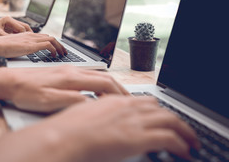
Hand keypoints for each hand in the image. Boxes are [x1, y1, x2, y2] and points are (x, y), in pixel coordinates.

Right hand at [0, 32, 66, 57]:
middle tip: (63, 52)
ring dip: (59, 47)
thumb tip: (25, 53)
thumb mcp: (14, 47)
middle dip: (59, 45)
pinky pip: (48, 45)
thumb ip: (22, 47)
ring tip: (62, 54)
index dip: (52, 42)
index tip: (56, 48)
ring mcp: (32, 39)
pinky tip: (54, 56)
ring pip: (52, 40)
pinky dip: (54, 50)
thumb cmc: (1, 47)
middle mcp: (31, 35)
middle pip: (50, 37)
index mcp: (27, 35)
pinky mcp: (31, 45)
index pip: (44, 36)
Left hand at [0, 65, 128, 111]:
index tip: (127, 102)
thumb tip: (91, 103)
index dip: (118, 93)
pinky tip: (95, 90)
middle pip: (102, 76)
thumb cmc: (25, 92)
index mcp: (70, 77)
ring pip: (95, 75)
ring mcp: (66, 69)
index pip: (103, 82)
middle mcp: (71, 70)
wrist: (8, 81)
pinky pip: (86, 75)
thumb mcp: (48, 101)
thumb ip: (71, 101)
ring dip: (108, 85)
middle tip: (127, 100)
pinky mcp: (60, 71)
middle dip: (118, 88)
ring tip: (114, 97)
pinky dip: (97, 83)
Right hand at [38, 95, 199, 161]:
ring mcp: (132, 121)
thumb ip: (97, 115)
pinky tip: (184, 151)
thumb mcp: (83, 114)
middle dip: (174, 118)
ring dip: (184, 130)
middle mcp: (126, 107)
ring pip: (170, 119)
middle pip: (159, 107)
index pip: (143, 100)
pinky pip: (169, 137)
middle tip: (181, 129)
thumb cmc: (67, 129)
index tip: (161, 118)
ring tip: (190, 140)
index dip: (156, 110)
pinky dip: (181, 144)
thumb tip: (102, 120)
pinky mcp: (137, 137)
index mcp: (113, 101)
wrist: (62, 137)